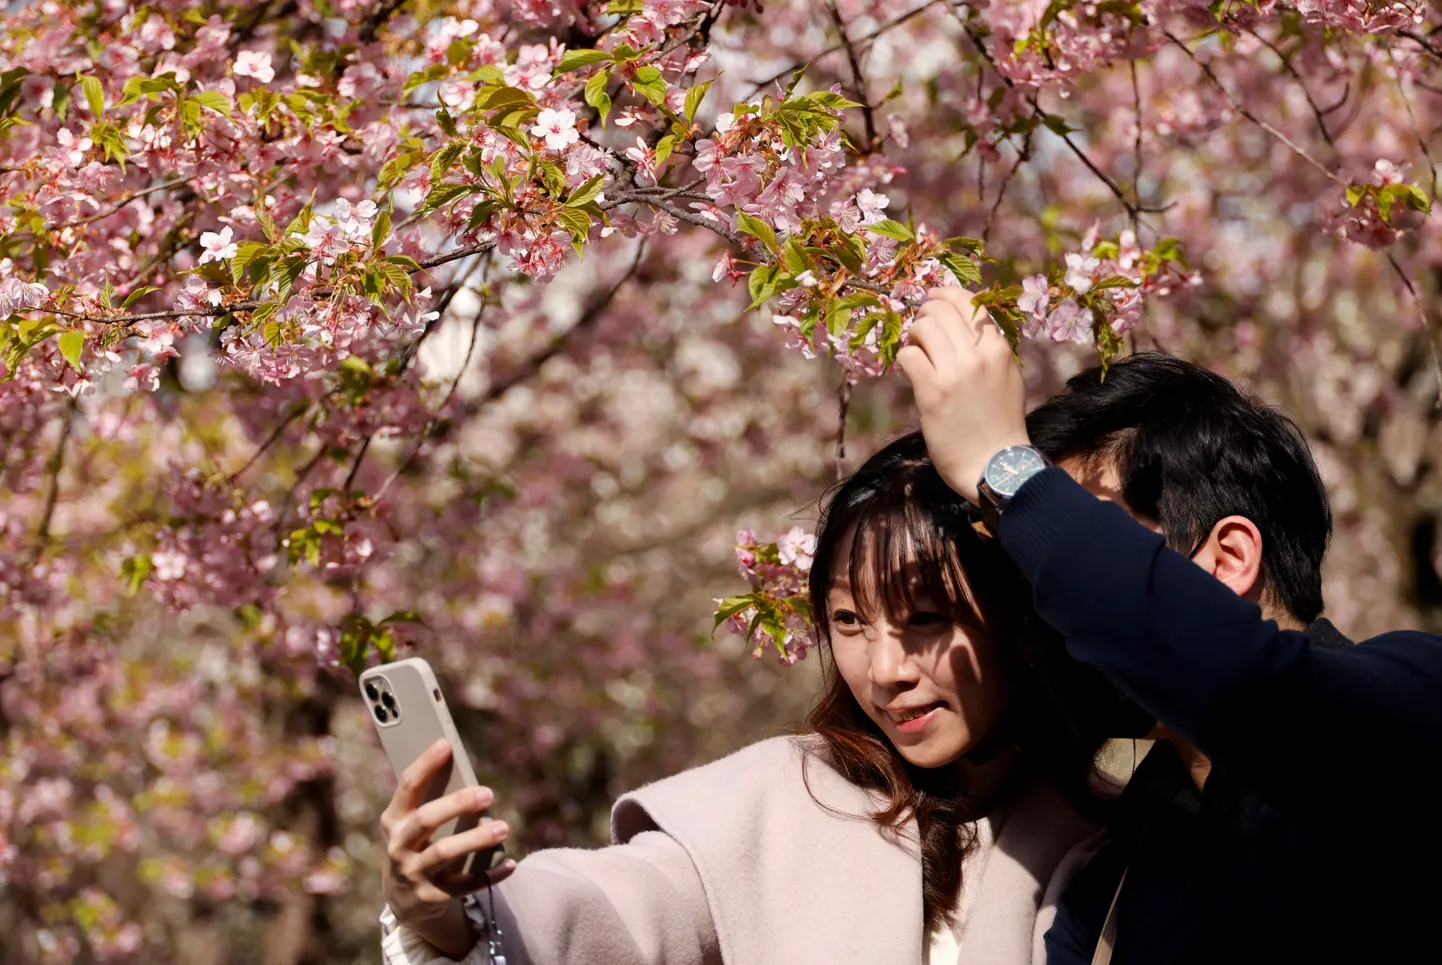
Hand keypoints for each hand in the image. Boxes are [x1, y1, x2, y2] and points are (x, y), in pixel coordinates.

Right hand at [381, 739, 515, 956]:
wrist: (403, 899)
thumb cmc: (417, 845)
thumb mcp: (413, 824)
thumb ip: (432, 800)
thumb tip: (466, 771)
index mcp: (395, 820)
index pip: (407, 787)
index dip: (424, 764)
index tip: (446, 744)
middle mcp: (399, 846)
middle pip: (426, 820)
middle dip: (456, 804)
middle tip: (488, 793)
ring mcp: (414, 873)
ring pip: (444, 853)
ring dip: (476, 839)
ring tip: (504, 827)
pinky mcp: (432, 897)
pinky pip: (465, 886)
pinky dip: (490, 875)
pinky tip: (510, 864)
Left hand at [895, 287, 1030, 503]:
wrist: (995, 463)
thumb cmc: (1000, 422)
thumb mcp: (1008, 376)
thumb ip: (990, 349)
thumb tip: (967, 323)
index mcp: (998, 348)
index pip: (970, 303)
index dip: (945, 294)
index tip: (932, 297)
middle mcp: (978, 355)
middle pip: (941, 310)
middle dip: (924, 313)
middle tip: (920, 330)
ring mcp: (955, 373)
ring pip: (923, 327)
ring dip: (913, 335)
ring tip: (917, 351)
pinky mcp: (932, 393)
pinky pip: (908, 355)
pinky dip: (905, 357)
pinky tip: (912, 370)